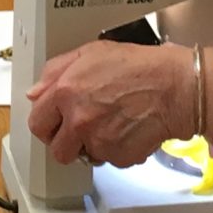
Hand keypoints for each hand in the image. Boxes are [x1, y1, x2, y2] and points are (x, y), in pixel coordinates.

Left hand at [26, 40, 195, 166]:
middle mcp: (79, 120)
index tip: (54, 125)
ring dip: (95, 146)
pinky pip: (111, 160)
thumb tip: (35, 92)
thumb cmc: (141, 67)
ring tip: (112, 125)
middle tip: (82, 131)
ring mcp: (98, 141)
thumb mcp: (91, 53)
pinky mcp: (118, 156)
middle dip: (68, 143)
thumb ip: (56, 71)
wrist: (176, 87)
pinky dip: (118, 150)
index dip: (47, 125)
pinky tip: (128, 129)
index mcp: (66, 92)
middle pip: (58, 150)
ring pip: (86, 157)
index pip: (37, 123)